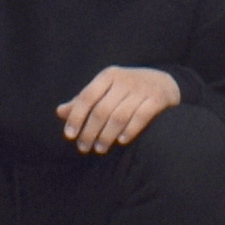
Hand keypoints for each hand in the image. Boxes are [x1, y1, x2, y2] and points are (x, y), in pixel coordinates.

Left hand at [57, 66, 179, 152]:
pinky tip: (121, 141)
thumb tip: (60, 112)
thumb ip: (84, 101)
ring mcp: (142, 89)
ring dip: (107, 136)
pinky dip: (129, 131)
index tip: (69, 135)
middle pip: (101, 110)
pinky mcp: (157, 99)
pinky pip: (141, 118)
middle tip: (84, 148)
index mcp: (108, 76)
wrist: (164, 82)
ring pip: (119, 117)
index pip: (87, 97)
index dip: (76, 117)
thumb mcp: (106, 89)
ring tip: (100, 149)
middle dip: (90, 132)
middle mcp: (124, 80)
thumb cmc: (128, 89)